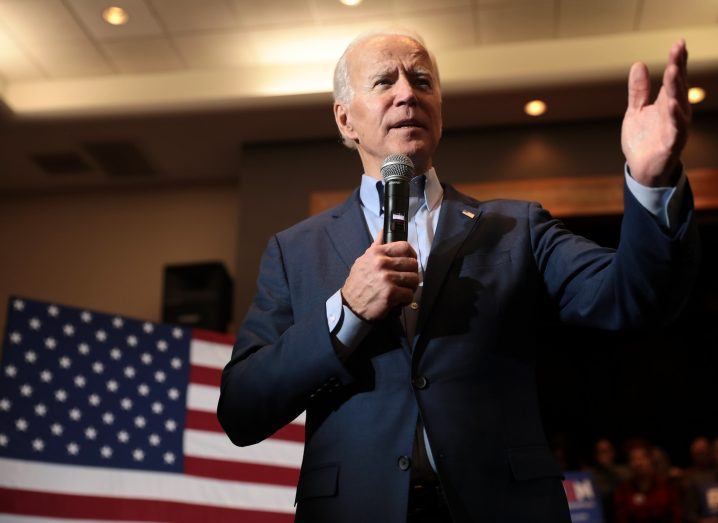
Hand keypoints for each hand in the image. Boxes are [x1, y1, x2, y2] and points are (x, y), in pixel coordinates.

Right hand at [341, 229, 418, 321]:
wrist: (350, 305)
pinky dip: (406, 299)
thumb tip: (383, 232)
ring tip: (402, 290)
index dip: (411, 254)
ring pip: (414, 279)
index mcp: (377, 253)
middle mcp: (382, 263)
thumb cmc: (358, 283)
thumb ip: (376, 247)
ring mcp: (387, 278)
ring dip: (410, 287)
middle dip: (411, 273)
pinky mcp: (391, 293)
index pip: (404, 247)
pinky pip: (409, 294)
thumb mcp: (363, 260)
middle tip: (406, 280)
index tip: (411, 261)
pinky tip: (399, 300)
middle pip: (412, 263)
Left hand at [621, 39, 690, 186]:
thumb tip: (639, 64)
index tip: (679, 43)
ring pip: (678, 105)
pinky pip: (676, 129)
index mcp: (666, 103)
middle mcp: (674, 112)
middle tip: (677, 50)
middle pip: (677, 87)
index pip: (673, 78)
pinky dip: (675, 117)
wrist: (641, 168)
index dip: (677, 61)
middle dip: (678, 68)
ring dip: (677, 88)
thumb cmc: (643, 139)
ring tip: (673, 71)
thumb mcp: (636, 111)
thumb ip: (638, 91)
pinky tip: (672, 105)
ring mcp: (675, 127)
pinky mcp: (672, 144)